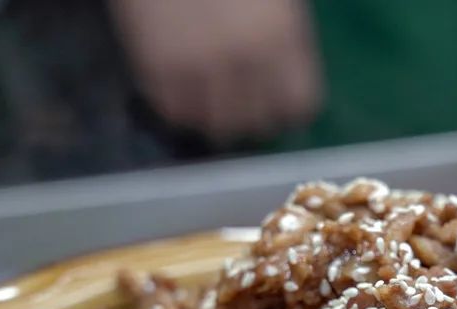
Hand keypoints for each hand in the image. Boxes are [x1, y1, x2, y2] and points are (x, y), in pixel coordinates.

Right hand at [110, 0, 321, 141]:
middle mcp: (247, 56)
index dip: (284, 108)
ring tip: (205, 94)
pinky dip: (178, 105)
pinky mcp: (158, 65)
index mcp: (283, 33)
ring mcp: (200, 64)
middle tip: (234, 100)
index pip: (298, 106)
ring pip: (215, 126)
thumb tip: (278, 84)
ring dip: (212, 115)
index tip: (271, 101)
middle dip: (248, 116)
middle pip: (256, 124)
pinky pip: (174, 111)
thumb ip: (283, 38)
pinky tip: (178, 84)